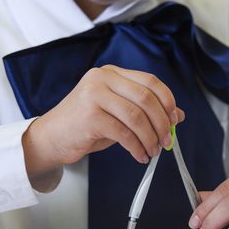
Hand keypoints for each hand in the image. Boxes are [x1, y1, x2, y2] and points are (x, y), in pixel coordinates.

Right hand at [22, 65, 184, 190]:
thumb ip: (145, 111)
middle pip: (146, 98)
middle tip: (166, 141)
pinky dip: (136, 147)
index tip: (174, 120)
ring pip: (137, 116)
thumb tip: (178, 116)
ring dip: (150, 138)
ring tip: (153, 151)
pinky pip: (124, 133)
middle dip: (161, 123)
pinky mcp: (90, 115)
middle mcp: (102, 79)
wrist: (51, 138)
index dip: (167, 101)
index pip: (150, 81)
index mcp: (111, 73)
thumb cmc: (85, 126)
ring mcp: (94, 95)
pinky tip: (139, 155)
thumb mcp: (118, 114)